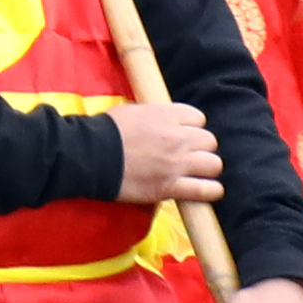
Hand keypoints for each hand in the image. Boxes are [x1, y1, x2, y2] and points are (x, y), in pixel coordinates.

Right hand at [106, 95, 225, 205]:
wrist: (88, 156)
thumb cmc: (104, 131)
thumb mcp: (131, 111)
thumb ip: (154, 116)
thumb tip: (164, 121)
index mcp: (166, 116)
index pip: (198, 118)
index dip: (191, 127)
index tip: (181, 134)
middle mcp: (177, 138)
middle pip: (209, 141)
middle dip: (201, 147)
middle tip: (188, 154)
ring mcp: (176, 163)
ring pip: (214, 164)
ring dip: (207, 168)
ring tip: (197, 173)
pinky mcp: (170, 187)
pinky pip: (206, 190)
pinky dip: (211, 191)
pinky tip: (208, 190)